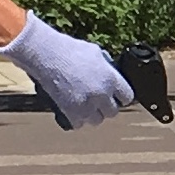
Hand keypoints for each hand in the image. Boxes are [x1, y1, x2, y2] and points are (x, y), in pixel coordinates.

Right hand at [0, 12, 132, 128]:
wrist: (46, 54)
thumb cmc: (70, 50)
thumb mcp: (96, 53)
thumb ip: (107, 67)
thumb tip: (111, 72)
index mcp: (112, 79)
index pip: (128, 97)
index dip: (122, 97)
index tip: (116, 96)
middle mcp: (102, 94)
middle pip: (113, 112)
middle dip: (106, 106)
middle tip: (99, 101)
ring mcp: (85, 105)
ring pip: (97, 120)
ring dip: (93, 115)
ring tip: (86, 107)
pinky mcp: (69, 111)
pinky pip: (79, 124)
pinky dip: (76, 119)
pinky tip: (74, 111)